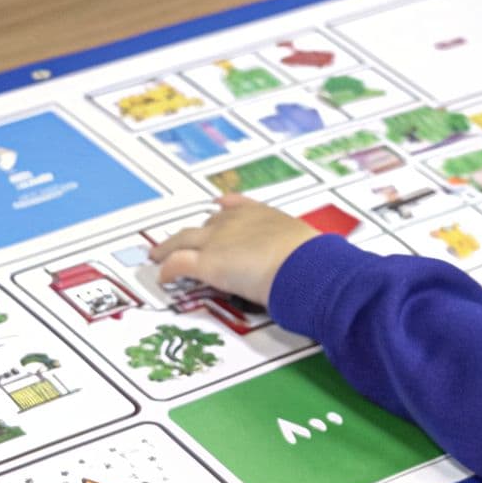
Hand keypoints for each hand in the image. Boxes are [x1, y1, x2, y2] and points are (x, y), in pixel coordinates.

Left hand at [148, 195, 322, 305]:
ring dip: (169, 247)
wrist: (304, 265)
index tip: (220, 205)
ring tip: (159, 254)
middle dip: (196, 233)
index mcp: (264, 216)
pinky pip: (178, 264)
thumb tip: (322, 264)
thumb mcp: (309, 247)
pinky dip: (167, 269)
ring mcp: (219, 241)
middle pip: (207, 224)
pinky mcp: (207, 263)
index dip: (227, 209)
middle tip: (184, 239)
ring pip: (183, 239)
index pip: (238, 208)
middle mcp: (237, 223)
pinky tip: (162, 276)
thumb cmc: (313, 260)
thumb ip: (304, 253)